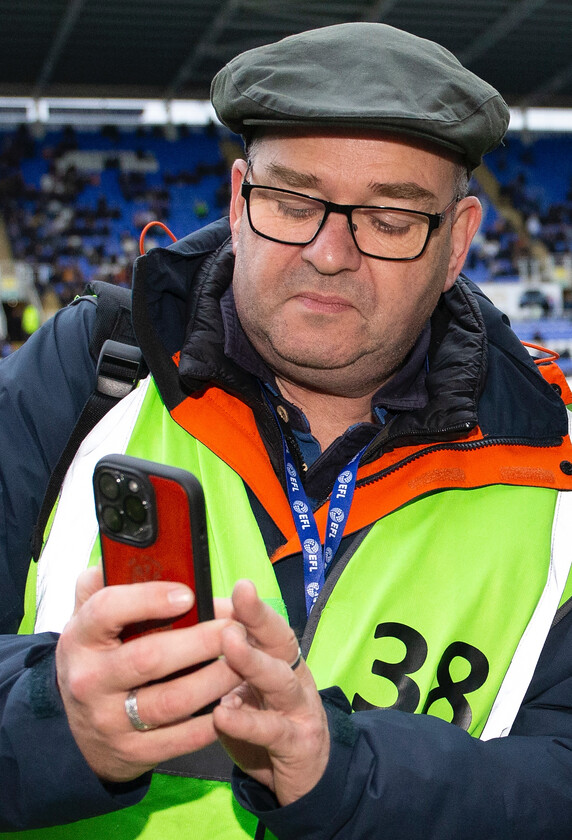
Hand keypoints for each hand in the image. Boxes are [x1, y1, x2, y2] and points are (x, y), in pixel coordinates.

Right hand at [55, 566, 241, 782]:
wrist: (79, 731)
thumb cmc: (98, 658)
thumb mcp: (88, 618)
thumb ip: (103, 582)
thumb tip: (126, 551)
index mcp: (80, 637)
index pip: (108, 610)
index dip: (150, 599)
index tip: (189, 594)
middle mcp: (89, 680)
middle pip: (149, 658)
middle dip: (200, 642)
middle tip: (236, 628)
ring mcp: (109, 721)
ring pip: (172, 701)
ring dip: (215, 679)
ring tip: (245, 660)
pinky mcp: (133, 753)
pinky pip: (179, 738)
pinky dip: (211, 719)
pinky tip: (233, 699)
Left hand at [213, 580, 329, 805]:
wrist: (307, 782)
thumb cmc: (266, 729)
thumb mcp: (246, 693)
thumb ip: (227, 668)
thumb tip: (186, 634)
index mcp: (282, 661)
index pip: (268, 625)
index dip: (251, 606)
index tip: (233, 584)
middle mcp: (295, 678)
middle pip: (280, 641)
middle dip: (260, 616)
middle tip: (240, 592)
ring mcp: (300, 710)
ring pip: (279, 680)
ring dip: (253, 660)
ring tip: (229, 643)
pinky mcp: (297, 744)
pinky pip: (272, 730)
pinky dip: (247, 721)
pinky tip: (223, 714)